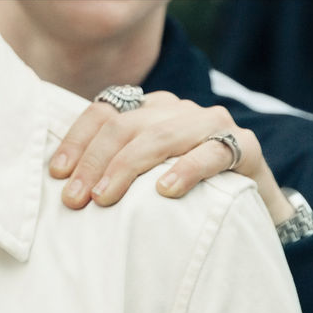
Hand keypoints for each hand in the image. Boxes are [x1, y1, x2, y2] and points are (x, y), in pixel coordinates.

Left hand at [49, 90, 295, 223]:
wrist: (256, 205)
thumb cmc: (188, 191)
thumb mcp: (146, 176)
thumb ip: (113, 170)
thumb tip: (63, 188)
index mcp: (149, 108)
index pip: (103, 112)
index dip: (77, 141)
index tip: (57, 174)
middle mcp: (177, 108)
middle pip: (126, 126)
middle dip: (94, 162)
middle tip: (76, 199)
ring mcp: (211, 122)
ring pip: (161, 136)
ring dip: (128, 167)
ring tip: (105, 198)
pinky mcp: (245, 144)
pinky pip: (212, 152)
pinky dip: (187, 170)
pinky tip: (166, 191)